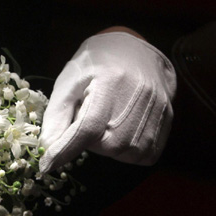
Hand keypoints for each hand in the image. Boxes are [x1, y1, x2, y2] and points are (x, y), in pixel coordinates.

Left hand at [39, 29, 175, 172]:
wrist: (134, 49)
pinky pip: (145, 154)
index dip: (66, 150)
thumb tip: (46, 148)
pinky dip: (128, 151)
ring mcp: (158, 109)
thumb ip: (57, 116)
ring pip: (125, 154)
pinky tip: (121, 130)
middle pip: (106, 146)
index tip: (46, 166)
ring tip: (106, 121)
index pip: (87, 127)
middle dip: (89, 141)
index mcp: (109, 82)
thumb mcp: (68, 83)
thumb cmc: (94, 65)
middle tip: (88, 119)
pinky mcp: (168, 119)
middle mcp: (139, 97)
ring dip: (109, 147)